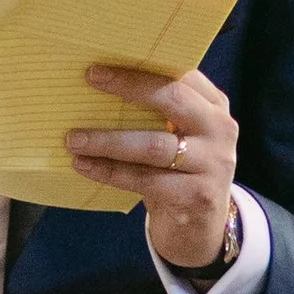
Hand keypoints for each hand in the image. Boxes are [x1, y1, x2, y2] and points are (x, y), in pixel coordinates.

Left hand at [65, 61, 238, 270]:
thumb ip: (158, 113)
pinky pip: (144, 179)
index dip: (141, 69)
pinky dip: (110, 172)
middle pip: (172, 100)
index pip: (180, 76)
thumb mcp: (179, 137)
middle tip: (91, 80)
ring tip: (73, 139)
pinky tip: (84, 166)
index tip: (101, 66)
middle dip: (129, 87)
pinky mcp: (196, 195)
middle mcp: (219, 130)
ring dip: (108, 140)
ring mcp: (212, 164)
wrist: (200, 228)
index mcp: (214, 107)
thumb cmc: (179, 173)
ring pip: (153, 146)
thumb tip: (100, 86)